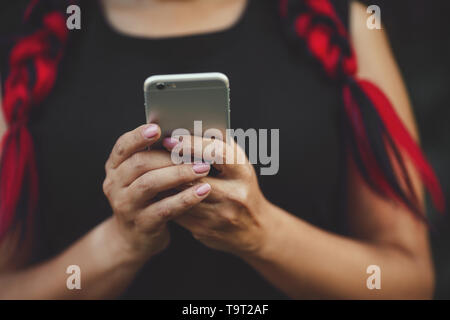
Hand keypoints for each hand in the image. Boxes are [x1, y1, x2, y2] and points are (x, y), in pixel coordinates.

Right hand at [103, 124, 211, 261]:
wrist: (134, 238)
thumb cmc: (147, 198)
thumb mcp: (144, 176)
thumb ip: (155, 157)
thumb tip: (184, 134)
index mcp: (115, 167)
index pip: (123, 146)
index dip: (139, 136)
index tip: (157, 128)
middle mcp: (115, 185)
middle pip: (140, 163)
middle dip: (169, 156)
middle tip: (195, 151)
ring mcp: (126, 206)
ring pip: (150, 184)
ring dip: (178, 174)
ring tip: (203, 169)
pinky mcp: (142, 224)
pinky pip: (164, 209)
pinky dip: (185, 198)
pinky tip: (203, 191)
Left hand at [162, 135, 269, 257]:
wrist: (255, 230)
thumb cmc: (242, 188)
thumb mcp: (239, 165)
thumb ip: (219, 146)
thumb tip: (192, 124)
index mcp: (243, 172)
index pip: (216, 153)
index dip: (191, 144)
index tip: (170, 139)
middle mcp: (234, 194)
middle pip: (194, 175)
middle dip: (170, 162)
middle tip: (150, 152)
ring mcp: (219, 215)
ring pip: (181, 194)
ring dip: (162, 180)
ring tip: (147, 168)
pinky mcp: (204, 230)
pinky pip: (177, 211)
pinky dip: (163, 198)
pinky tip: (154, 189)